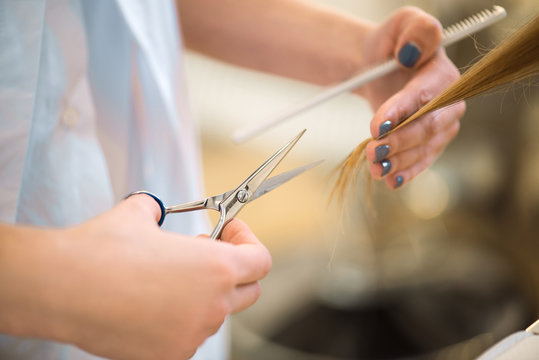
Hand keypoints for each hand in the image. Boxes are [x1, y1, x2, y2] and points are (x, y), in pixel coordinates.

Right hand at [43, 195, 270, 359]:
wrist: (62, 289)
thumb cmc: (102, 251)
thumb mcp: (139, 214)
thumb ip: (159, 210)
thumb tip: (155, 209)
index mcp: (217, 267)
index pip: (262, 260)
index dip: (248, 241)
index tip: (229, 231)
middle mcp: (212, 305)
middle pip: (249, 291)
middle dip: (233, 269)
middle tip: (204, 253)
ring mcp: (192, 334)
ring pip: (215, 313)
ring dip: (203, 295)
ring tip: (170, 278)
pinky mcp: (169, 355)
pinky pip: (188, 334)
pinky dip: (180, 320)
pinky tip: (150, 304)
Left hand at [357, 7, 464, 188]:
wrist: (380, 69)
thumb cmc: (392, 46)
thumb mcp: (402, 24)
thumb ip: (415, 30)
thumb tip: (410, 53)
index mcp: (443, 74)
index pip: (425, 96)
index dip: (403, 112)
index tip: (378, 125)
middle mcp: (449, 104)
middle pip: (428, 128)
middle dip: (400, 142)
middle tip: (374, 150)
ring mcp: (441, 127)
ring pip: (423, 149)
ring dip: (399, 161)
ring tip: (375, 168)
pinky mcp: (430, 144)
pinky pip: (421, 161)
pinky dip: (406, 173)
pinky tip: (391, 181)